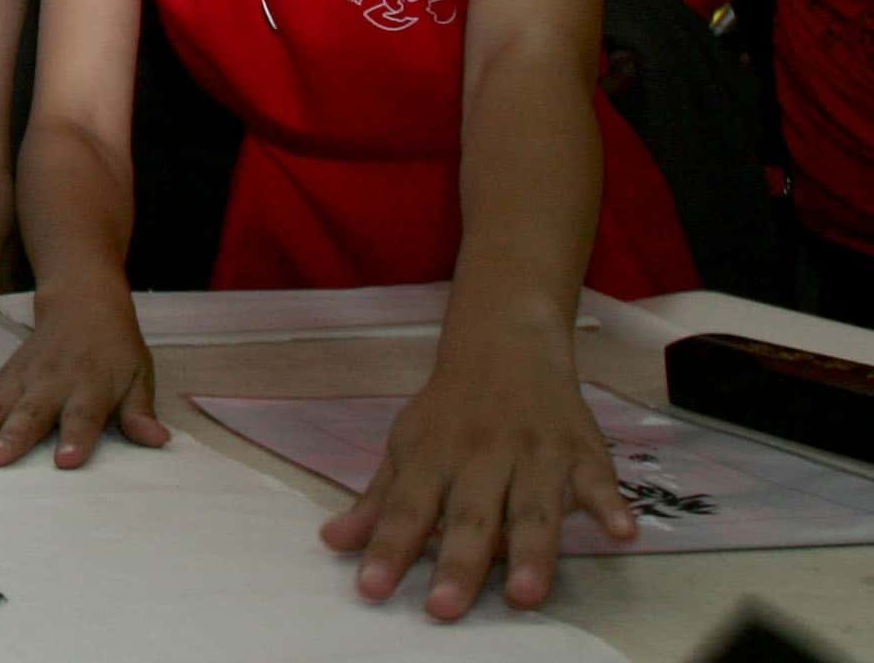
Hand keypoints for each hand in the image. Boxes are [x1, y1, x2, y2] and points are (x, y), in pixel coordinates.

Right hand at [0, 289, 166, 465]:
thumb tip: (158, 440)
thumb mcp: (139, 374)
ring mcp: (21, 380)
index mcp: (90, 386)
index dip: (77, 438)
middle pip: (30, 413)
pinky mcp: (2, 379)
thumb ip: (140, 411)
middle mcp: (52, 383)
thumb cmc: (115, 347)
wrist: (82, 299)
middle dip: (12, 436)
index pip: (85, 416)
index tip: (65, 461)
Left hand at [320, 332, 628, 619]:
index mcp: (433, 456)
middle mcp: (482, 456)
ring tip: (523, 595)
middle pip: (471, 516)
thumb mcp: (407, 447)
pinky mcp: (582, 451)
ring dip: (531, 552)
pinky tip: (621, 534)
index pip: (407, 509)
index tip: (372, 589)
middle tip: (444, 609)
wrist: (504, 345)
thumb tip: (332, 543)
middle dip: (459, 563)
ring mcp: (535, 453)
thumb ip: (378, 501)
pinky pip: (599, 480)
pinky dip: (610, 505)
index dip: (389, 549)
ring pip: (534, 507)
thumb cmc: (450, 411)